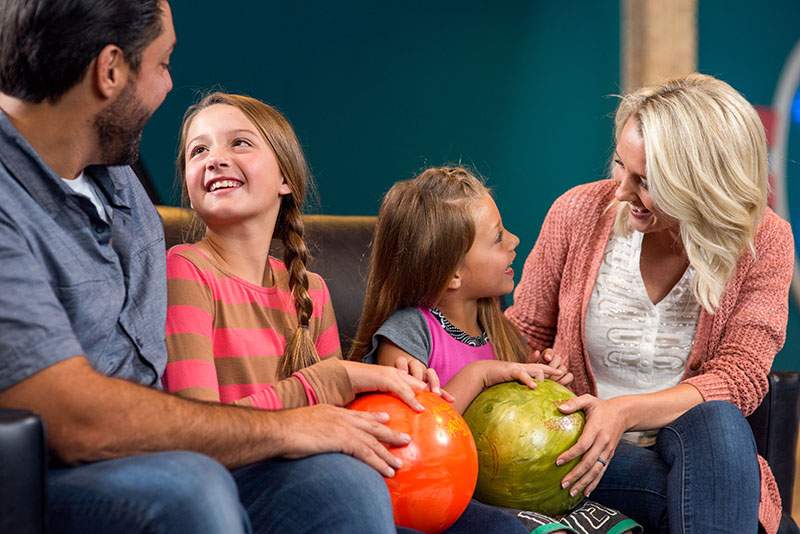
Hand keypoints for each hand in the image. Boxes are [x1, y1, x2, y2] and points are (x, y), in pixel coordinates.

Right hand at [275, 403, 410, 476]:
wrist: (280, 429)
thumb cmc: (286, 428)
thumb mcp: (305, 422)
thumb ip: (316, 426)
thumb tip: (315, 434)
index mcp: (333, 411)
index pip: (358, 415)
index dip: (374, 418)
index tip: (385, 419)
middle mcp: (342, 417)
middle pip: (372, 427)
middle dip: (390, 434)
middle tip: (404, 439)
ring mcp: (344, 428)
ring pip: (373, 442)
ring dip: (387, 454)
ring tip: (398, 464)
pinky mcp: (344, 440)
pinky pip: (367, 454)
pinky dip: (379, 463)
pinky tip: (387, 471)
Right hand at [342, 360, 451, 411]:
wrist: (341, 378)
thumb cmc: (358, 390)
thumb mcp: (378, 399)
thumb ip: (389, 406)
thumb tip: (396, 420)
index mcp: (397, 377)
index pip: (420, 383)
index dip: (435, 390)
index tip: (449, 400)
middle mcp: (397, 373)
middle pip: (423, 381)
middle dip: (438, 389)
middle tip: (452, 400)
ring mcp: (391, 373)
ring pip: (414, 384)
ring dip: (428, 393)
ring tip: (440, 402)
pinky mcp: (384, 377)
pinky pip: (401, 389)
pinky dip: (411, 398)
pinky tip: (419, 408)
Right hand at [471, 359, 564, 389]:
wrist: (480, 372)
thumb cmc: (493, 380)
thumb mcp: (508, 385)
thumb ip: (517, 389)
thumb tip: (523, 402)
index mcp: (522, 370)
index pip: (539, 368)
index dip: (550, 370)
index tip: (560, 373)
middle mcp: (521, 367)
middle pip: (541, 366)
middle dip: (552, 369)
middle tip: (562, 373)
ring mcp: (517, 367)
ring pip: (535, 369)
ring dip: (541, 379)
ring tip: (543, 387)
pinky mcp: (510, 370)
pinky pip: (522, 374)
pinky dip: (528, 380)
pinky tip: (533, 386)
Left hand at [532, 348, 573, 385]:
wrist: (539, 392)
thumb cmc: (532, 379)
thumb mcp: (530, 370)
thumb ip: (532, 361)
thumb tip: (537, 352)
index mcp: (546, 358)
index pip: (549, 352)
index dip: (549, 354)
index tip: (547, 358)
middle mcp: (555, 362)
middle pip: (558, 358)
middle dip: (552, 366)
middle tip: (546, 374)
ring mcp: (562, 370)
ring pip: (563, 368)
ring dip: (556, 375)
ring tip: (549, 381)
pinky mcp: (567, 378)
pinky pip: (570, 376)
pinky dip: (564, 380)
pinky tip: (558, 385)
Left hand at [555, 395, 626, 497]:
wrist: (623, 414)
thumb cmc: (601, 407)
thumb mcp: (588, 400)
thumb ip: (574, 403)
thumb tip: (559, 408)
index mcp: (596, 430)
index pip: (583, 445)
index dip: (571, 454)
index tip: (558, 461)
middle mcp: (603, 443)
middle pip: (589, 462)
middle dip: (576, 475)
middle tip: (563, 484)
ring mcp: (607, 451)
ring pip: (596, 471)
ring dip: (584, 483)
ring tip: (572, 492)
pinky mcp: (609, 456)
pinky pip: (601, 472)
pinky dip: (594, 483)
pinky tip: (586, 492)